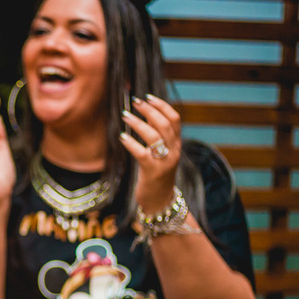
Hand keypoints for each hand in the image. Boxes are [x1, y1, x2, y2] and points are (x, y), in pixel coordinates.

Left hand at [119, 94, 180, 214]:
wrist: (160, 201)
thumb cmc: (157, 175)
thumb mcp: (161, 154)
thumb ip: (157, 136)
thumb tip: (146, 114)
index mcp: (176, 144)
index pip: (174, 119)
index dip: (162, 105)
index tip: (148, 97)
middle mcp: (173, 151)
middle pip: (164, 123)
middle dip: (149, 110)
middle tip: (134, 102)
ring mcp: (164, 162)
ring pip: (154, 136)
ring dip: (138, 123)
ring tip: (125, 116)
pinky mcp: (153, 172)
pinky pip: (142, 153)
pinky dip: (131, 143)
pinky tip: (122, 137)